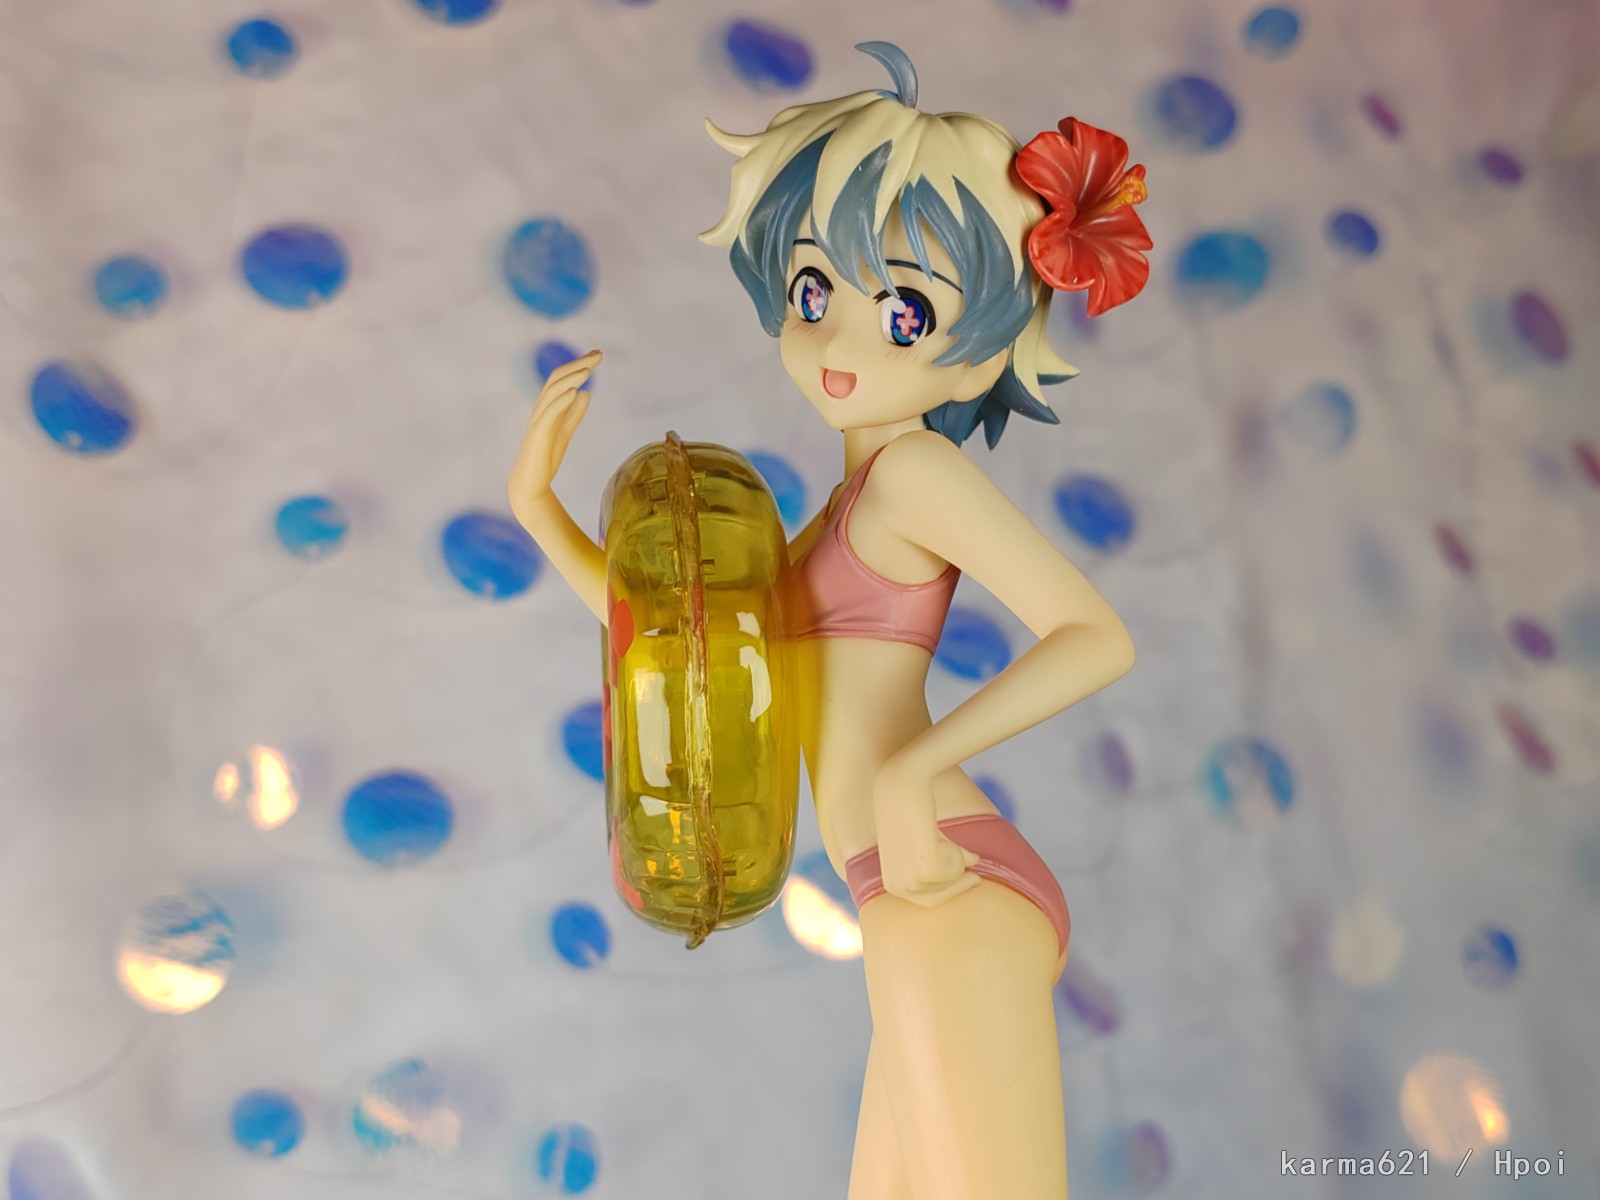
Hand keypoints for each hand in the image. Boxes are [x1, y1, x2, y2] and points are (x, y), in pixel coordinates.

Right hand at [508, 349, 599, 517]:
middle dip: (578, 364)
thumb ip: (574, 413)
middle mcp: (540, 409)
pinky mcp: (538, 434)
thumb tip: (585, 393)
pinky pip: (549, 413)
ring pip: (553, 392)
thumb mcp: (565, 432)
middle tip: (598, 354)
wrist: (531, 483)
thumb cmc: (545, 458)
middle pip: (557, 378)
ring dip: (572, 378)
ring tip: (589, 369)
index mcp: (547, 407)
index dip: (578, 365)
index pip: (562, 379)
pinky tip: (575, 391)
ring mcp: (538, 421)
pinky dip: (562, 400)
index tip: (596, 354)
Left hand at [872, 758, 980, 907]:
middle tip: (972, 861)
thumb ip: (944, 859)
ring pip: (952, 879)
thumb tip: (973, 865)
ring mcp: (909, 881)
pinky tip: (936, 832)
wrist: (901, 787)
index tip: (976, 879)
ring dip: (955, 856)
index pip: (932, 902)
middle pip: (945, 893)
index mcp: (892, 886)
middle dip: (959, 876)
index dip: (955, 890)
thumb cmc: (912, 810)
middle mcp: (897, 888)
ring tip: (939, 834)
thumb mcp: (927, 841)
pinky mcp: (924, 869)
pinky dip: (956, 851)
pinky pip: (957, 868)